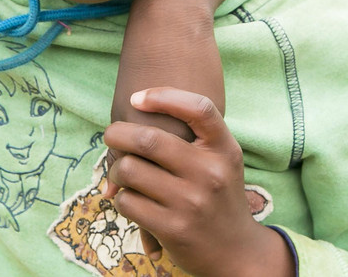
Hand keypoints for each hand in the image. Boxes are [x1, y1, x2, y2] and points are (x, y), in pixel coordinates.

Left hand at [103, 87, 292, 276]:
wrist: (236, 251)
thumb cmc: (219, 196)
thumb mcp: (223, 161)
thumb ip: (195, 136)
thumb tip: (135, 110)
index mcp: (224, 149)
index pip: (199, 109)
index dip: (163, 96)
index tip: (135, 98)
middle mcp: (210, 173)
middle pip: (148, 139)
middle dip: (117, 134)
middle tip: (111, 136)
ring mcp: (191, 202)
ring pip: (130, 170)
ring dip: (116, 170)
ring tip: (121, 174)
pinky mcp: (172, 228)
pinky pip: (126, 201)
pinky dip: (120, 197)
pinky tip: (131, 199)